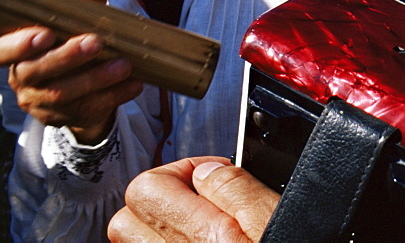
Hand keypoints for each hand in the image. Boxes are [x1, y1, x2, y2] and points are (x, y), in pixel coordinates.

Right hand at [0, 0, 142, 143]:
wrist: (80, 87)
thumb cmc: (70, 45)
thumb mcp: (73, 25)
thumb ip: (80, 7)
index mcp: (17, 52)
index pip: (3, 50)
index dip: (19, 44)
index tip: (45, 34)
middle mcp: (22, 78)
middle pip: (37, 70)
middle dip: (68, 56)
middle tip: (96, 42)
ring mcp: (41, 102)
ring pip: (63, 93)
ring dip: (96, 78)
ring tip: (124, 65)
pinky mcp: (65, 118)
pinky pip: (89, 109)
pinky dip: (115, 95)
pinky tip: (134, 84)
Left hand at [108, 157, 279, 240]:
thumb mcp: (275, 218)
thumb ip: (238, 190)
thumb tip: (207, 168)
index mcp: (201, 235)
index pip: (149, 184)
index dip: (184, 168)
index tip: (213, 174)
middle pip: (129, 212)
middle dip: (163, 194)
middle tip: (203, 197)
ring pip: (131, 239)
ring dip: (158, 223)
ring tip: (197, 221)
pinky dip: (162, 240)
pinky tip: (193, 239)